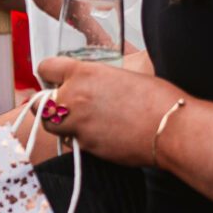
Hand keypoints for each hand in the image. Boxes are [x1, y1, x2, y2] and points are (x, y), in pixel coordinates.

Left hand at [35, 56, 184, 165]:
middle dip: (50, 104)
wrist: (172, 129)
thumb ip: (96, 79)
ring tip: (82, 122)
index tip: (53, 80)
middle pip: (41, 102)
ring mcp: (77, 123)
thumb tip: (89, 84)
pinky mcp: (85, 145)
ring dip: (60, 123)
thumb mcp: (122, 75)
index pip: (46, 68)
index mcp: (84, 73)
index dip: (49, 74)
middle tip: (66, 106)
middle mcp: (74, 97)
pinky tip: (99, 135)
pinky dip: (79, 139)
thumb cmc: (157, 99)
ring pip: (51, 125)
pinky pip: (72, 141)